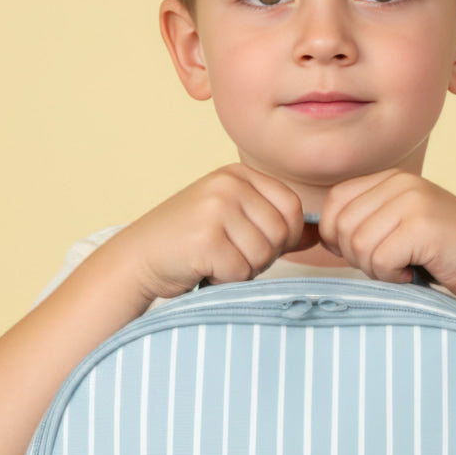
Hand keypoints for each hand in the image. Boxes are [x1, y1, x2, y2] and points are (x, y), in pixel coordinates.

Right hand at [124, 164, 307, 300]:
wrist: (138, 258)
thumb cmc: (187, 244)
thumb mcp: (234, 221)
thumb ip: (274, 224)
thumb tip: (318, 233)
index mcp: (239, 174)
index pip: (292, 208)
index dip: (282, 237)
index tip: (251, 243)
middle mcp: (228, 184)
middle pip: (281, 233)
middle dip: (261, 256)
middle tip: (227, 254)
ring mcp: (215, 208)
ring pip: (263, 254)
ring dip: (242, 269)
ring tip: (213, 260)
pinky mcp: (205, 238)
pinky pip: (241, 271)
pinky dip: (225, 280)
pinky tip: (202, 269)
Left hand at [318, 170, 455, 303]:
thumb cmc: (445, 253)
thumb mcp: (400, 226)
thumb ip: (366, 223)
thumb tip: (322, 237)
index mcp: (391, 179)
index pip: (335, 203)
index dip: (338, 236)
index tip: (366, 254)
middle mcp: (400, 183)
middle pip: (342, 226)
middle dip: (357, 257)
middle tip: (390, 264)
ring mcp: (412, 201)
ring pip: (357, 244)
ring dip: (376, 269)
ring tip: (404, 267)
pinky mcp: (422, 226)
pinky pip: (379, 260)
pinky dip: (392, 276)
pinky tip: (413, 272)